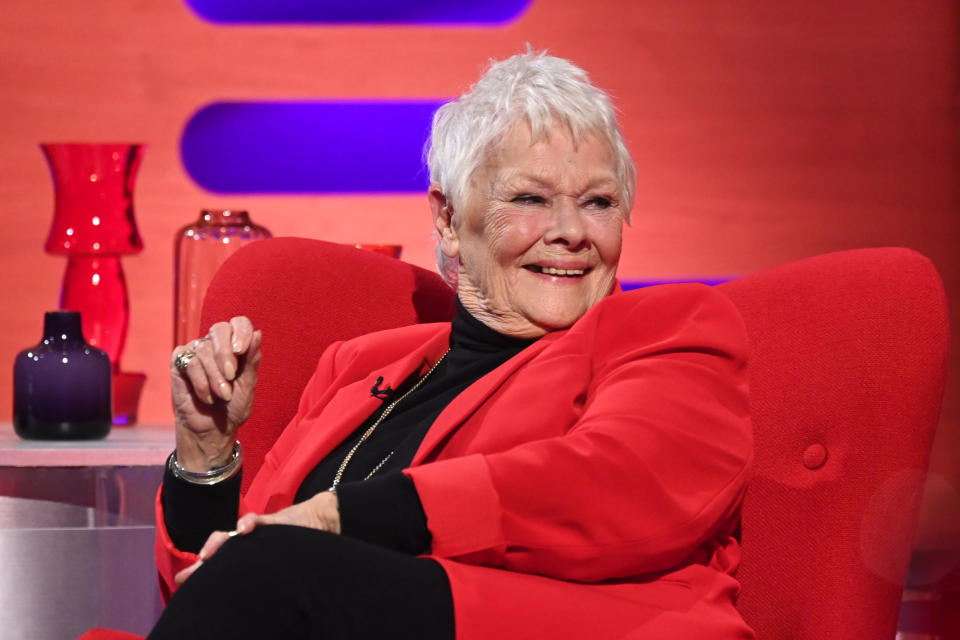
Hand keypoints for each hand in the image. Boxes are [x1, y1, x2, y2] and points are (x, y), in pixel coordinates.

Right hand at [171, 317, 262, 469]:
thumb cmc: (233, 407)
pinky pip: (188, 361)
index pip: (239, 323)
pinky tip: (206, 397)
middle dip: (225, 353)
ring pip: (203, 349)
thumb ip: (252, 360)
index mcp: (236, 346)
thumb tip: (258, 333)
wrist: (213, 430)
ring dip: (215, 376)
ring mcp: (196, 352)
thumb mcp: (248, 385)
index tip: (241, 351)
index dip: (240, 331)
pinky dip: (200, 382)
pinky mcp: (179, 363)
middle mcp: (216, 344)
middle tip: (231, 376)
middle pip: (219, 329)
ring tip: (222, 396)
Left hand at [174, 491, 339, 585]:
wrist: (316, 518)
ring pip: (232, 535)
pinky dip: (250, 524)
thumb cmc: (291, 540)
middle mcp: (246, 540)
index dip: (200, 570)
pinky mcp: (275, 522)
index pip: (219, 559)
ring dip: (218, 543)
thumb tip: (234, 594)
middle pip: (219, 547)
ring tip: (207, 554)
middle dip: (203, 558)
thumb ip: (253, 571)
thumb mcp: (270, 556)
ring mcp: (258, 530)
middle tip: (189, 573)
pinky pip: (260, 521)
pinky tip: (245, 528)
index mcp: (244, 550)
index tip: (181, 582)